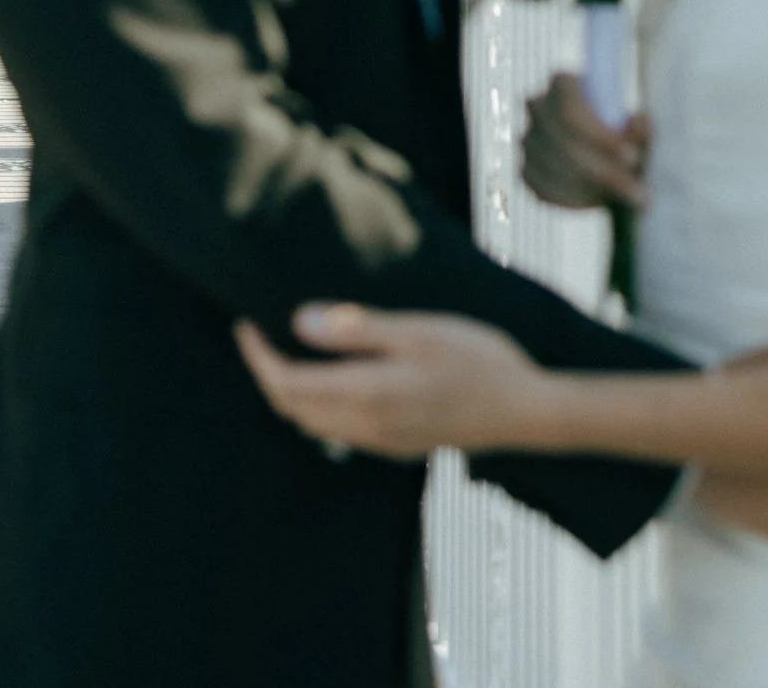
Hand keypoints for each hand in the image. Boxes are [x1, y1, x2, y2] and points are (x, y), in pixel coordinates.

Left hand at [236, 305, 548, 460]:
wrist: (522, 412)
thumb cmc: (475, 360)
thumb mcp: (417, 332)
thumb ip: (357, 330)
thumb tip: (300, 323)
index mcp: (366, 397)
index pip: (289, 386)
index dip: (259, 358)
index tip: (245, 323)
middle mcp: (365, 428)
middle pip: (294, 409)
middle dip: (268, 374)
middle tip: (259, 332)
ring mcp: (381, 442)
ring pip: (313, 424)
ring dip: (291, 392)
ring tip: (287, 348)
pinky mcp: (396, 445)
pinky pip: (337, 431)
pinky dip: (317, 405)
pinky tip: (329, 376)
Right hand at [522, 73, 649, 211]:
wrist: (604, 158)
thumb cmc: (624, 135)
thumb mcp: (638, 129)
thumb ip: (640, 127)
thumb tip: (636, 124)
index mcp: (563, 83)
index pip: (570, 111)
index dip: (600, 136)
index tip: (633, 156)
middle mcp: (538, 107)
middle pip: (564, 145)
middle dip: (604, 172)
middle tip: (639, 190)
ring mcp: (528, 140)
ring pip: (557, 171)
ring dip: (595, 189)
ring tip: (628, 196)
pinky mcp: (526, 171)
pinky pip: (546, 191)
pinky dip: (576, 200)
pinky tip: (602, 200)